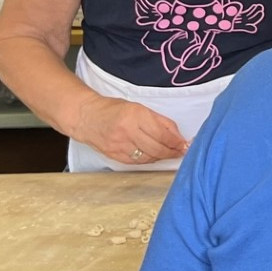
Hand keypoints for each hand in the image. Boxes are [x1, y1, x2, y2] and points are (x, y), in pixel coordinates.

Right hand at [73, 96, 187, 165]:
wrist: (86, 117)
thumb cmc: (114, 109)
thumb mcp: (140, 108)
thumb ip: (160, 121)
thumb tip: (178, 136)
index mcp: (135, 116)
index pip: (162, 134)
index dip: (176, 142)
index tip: (185, 145)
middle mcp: (127, 131)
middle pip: (157, 148)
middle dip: (172, 152)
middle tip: (181, 152)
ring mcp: (119, 145)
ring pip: (148, 157)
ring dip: (161, 157)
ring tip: (168, 153)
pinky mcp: (114, 155)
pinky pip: (136, 162)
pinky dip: (148, 160)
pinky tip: (153, 156)